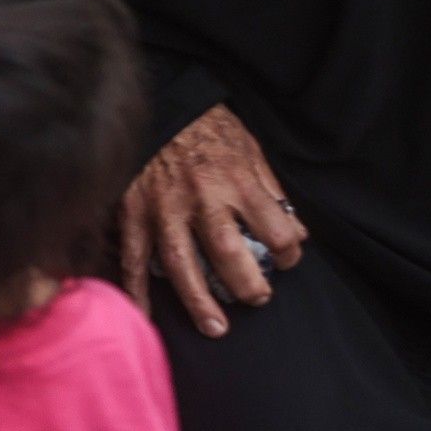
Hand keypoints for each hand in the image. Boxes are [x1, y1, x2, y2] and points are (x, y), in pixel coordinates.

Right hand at [119, 106, 308, 338]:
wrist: (159, 103)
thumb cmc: (208, 128)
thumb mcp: (250, 148)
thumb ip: (271, 190)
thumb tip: (296, 231)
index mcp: (237, 180)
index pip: (276, 229)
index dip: (290, 251)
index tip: (288, 258)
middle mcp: (202, 197)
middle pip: (228, 253)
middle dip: (248, 284)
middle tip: (258, 299)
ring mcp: (163, 207)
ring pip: (181, 263)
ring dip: (198, 300)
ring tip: (215, 327)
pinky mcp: (133, 211)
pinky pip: (134, 257)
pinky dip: (136, 289)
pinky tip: (146, 315)